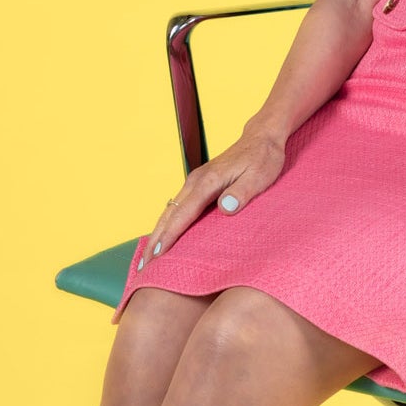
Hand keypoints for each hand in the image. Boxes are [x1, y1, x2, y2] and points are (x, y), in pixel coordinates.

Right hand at [137, 124, 286, 269]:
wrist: (261, 137)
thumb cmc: (263, 158)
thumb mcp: (260, 175)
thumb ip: (242, 192)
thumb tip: (224, 207)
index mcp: (208, 182)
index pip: (183, 214)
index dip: (169, 236)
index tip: (156, 256)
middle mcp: (195, 181)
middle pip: (169, 215)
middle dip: (154, 241)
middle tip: (142, 267)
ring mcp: (195, 182)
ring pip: (169, 212)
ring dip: (157, 234)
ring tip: (146, 260)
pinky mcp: (198, 184)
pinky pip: (177, 208)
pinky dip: (166, 225)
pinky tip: (163, 238)